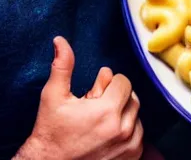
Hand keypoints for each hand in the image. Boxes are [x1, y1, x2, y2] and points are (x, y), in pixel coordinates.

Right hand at [15, 36, 143, 159]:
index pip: (123, 81)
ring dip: (123, 114)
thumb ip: (62, 67)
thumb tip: (61, 41)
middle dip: (116, 97)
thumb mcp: (53, 98)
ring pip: (136, 115)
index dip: (108, 83)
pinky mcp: (132, 158)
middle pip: (132, 97)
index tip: (95, 93)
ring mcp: (129, 146)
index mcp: (107, 111)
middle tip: (96, 107)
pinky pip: (140, 135)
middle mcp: (123, 130)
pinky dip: (128, 131)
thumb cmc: (50, 133)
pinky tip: (108, 134)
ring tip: (101, 122)